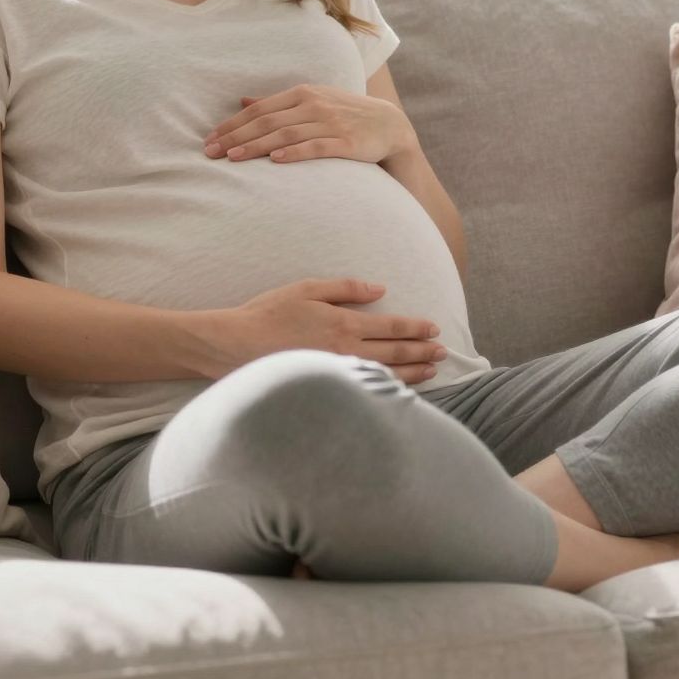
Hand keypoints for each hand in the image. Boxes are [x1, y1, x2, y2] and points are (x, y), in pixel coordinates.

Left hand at [205, 83, 412, 165]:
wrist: (389, 125)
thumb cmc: (344, 113)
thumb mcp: (312, 101)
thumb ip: (278, 103)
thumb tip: (243, 101)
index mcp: (303, 93)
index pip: (260, 109)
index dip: (233, 124)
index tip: (210, 139)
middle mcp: (314, 105)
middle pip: (267, 121)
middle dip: (236, 137)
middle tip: (211, 152)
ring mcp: (330, 123)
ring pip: (286, 134)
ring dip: (257, 146)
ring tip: (234, 159)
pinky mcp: (346, 142)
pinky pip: (316, 146)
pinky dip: (294, 152)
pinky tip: (275, 160)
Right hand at [205, 277, 448, 382]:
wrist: (236, 345)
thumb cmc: (269, 312)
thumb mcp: (308, 288)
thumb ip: (346, 289)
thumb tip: (380, 289)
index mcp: (344, 324)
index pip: (391, 328)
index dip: (416, 329)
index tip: (434, 329)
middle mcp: (345, 351)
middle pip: (394, 353)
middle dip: (422, 352)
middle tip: (442, 353)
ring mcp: (336, 373)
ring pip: (384, 375)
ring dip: (412, 373)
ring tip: (431, 371)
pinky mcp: (325, 387)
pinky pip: (364, 389)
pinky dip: (386, 389)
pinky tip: (398, 390)